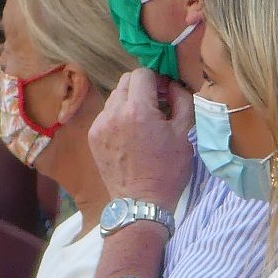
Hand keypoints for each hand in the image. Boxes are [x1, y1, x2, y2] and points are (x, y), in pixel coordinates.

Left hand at [88, 70, 195, 210]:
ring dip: (130, 101)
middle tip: (157, 105)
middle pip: (126, 81)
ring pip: (115, 97)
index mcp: (138, 110)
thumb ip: (181, 101)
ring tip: (144, 122)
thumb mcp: (184, 134)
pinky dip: (119, 117)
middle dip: (143, 87)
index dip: (158, 79)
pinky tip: (131, 135)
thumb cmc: (167, 171)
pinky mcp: (93, 137)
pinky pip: (107, 115)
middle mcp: (114, 113)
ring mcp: (100, 125)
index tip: (166, 93)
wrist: (141, 204)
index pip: (143, 74)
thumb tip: (173, 85)